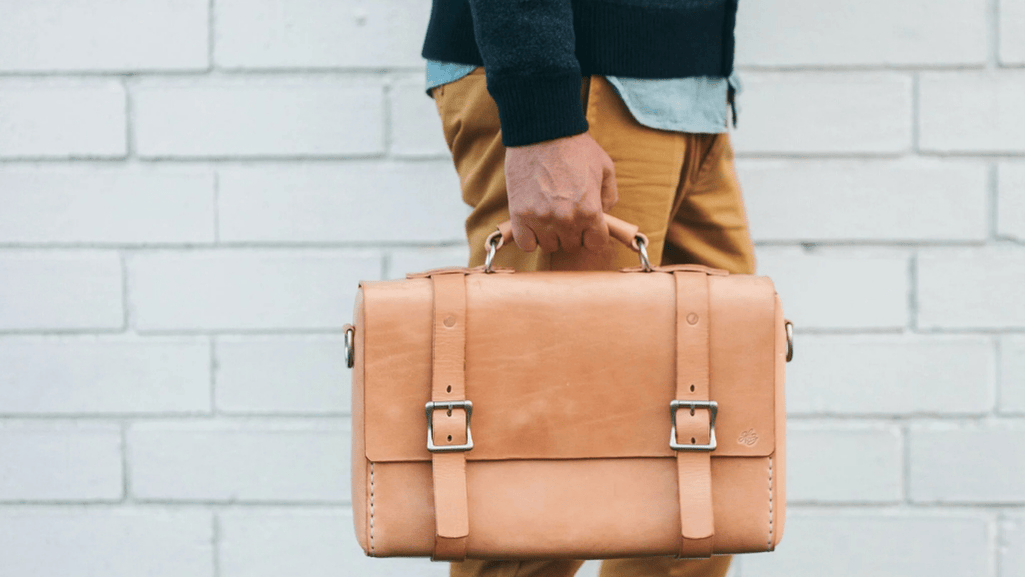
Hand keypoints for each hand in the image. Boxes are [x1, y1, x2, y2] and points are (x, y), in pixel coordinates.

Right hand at [504, 132, 617, 252]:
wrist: (542, 130)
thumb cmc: (574, 146)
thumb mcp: (605, 166)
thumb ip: (610, 195)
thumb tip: (604, 214)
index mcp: (590, 210)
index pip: (595, 243)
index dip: (592, 234)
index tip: (586, 225)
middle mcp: (567, 220)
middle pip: (571, 245)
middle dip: (571, 232)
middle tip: (566, 213)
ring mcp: (541, 219)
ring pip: (548, 246)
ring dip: (550, 234)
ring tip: (548, 215)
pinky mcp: (519, 215)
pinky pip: (525, 244)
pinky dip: (529, 238)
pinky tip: (532, 223)